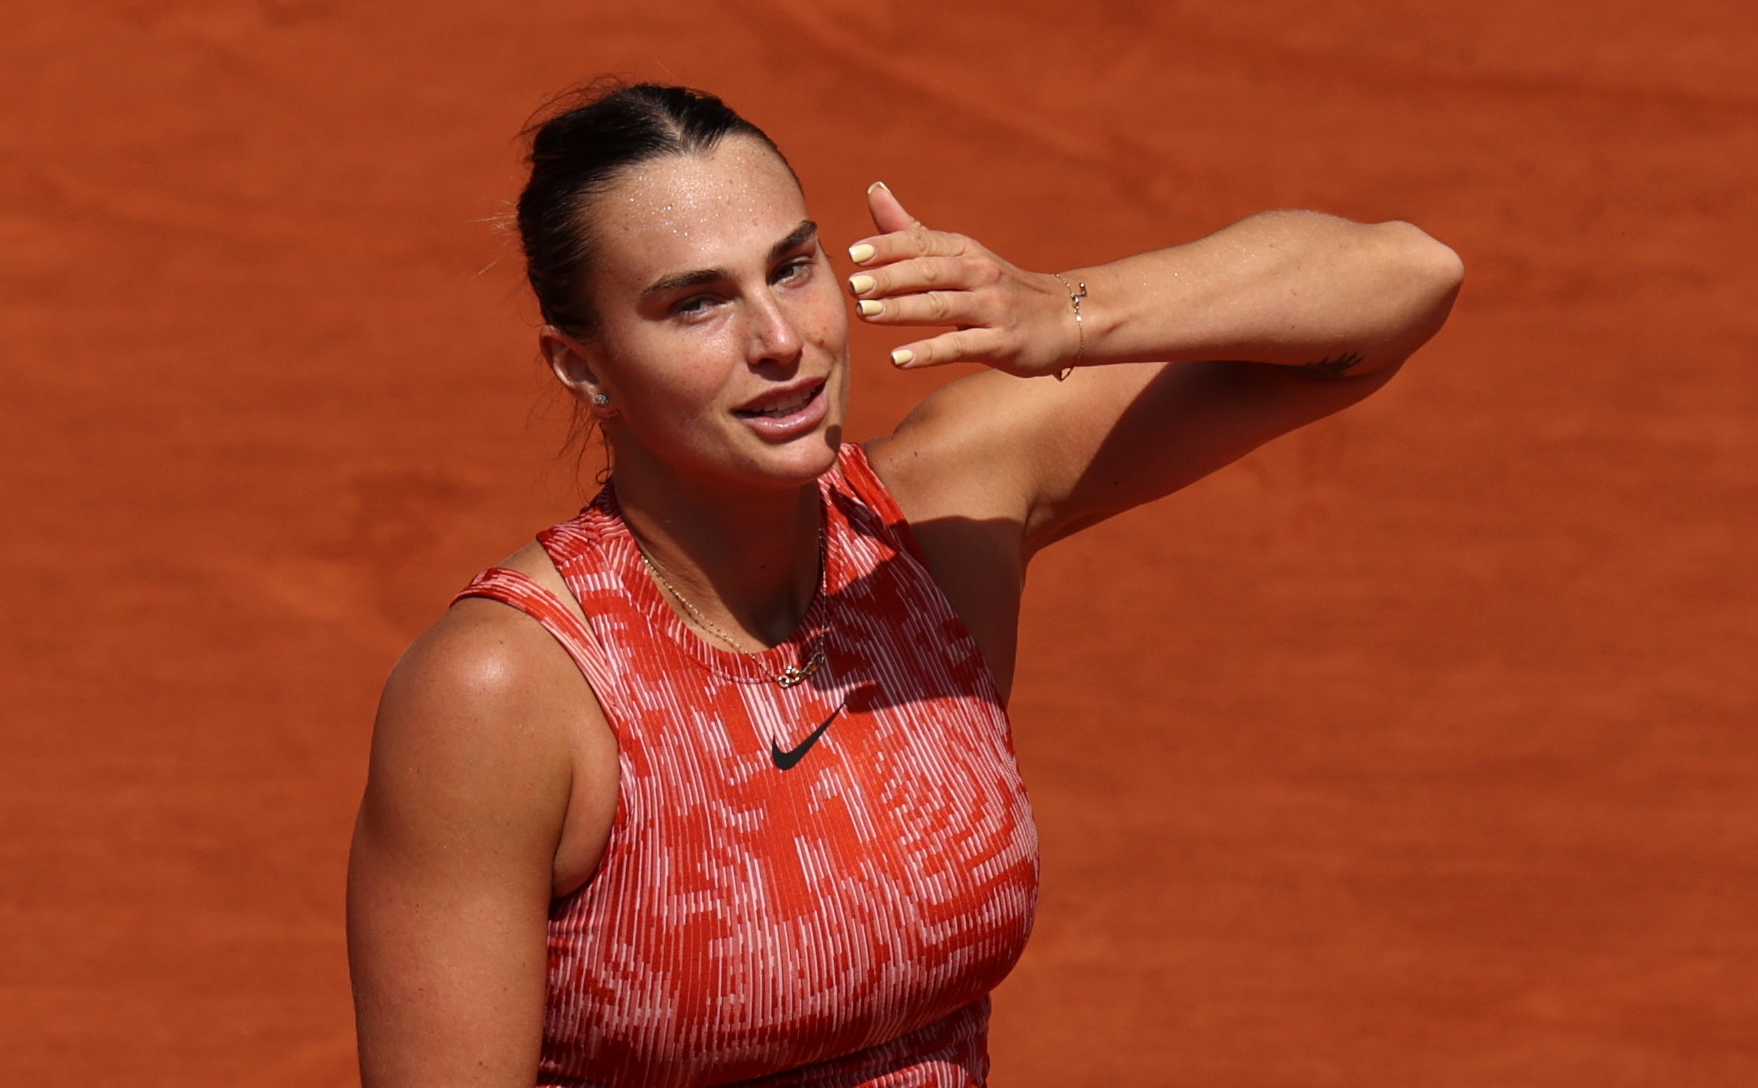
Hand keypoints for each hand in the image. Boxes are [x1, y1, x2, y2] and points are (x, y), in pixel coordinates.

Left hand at [846, 182, 1078, 376]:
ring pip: (941, 307)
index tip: (853, 255)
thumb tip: (874, 191)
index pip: (922, 243)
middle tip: (854, 286)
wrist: (1067, 318)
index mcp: (965, 250)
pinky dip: (928, 352)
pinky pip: (960, 347)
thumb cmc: (1000, 289)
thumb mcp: (961, 256)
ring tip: (865, 314)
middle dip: (890, 277)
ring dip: (902, 310)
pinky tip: (898, 359)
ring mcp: (993, 309)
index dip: (888, 246)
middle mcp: (979, 273)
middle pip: (929, 272)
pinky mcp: (1003, 343)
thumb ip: (912, 232)